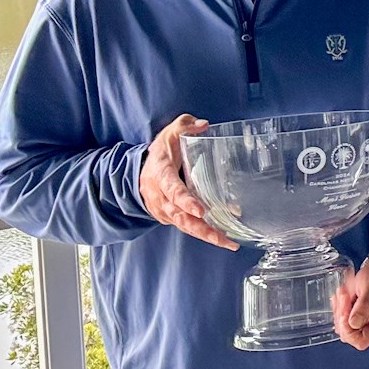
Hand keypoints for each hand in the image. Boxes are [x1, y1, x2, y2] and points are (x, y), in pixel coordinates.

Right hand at [140, 115, 235, 249]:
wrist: (140, 170)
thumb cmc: (161, 152)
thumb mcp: (171, 132)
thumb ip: (186, 126)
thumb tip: (204, 125)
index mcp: (161, 175)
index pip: (172, 190)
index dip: (185, 201)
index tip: (201, 211)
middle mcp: (160, 197)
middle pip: (180, 217)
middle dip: (201, 228)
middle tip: (222, 237)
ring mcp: (163, 209)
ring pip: (184, 226)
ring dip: (206, 236)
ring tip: (228, 244)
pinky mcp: (169, 217)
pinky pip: (186, 226)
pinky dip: (203, 233)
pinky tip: (223, 237)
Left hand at [332, 250, 368, 350]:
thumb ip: (365, 304)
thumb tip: (354, 324)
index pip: (361, 341)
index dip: (347, 329)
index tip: (344, 310)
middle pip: (350, 336)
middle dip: (342, 315)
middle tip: (343, 294)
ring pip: (345, 329)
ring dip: (340, 310)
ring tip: (345, 292)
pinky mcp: (365, 323)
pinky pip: (346, 324)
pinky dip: (342, 310)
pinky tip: (346, 296)